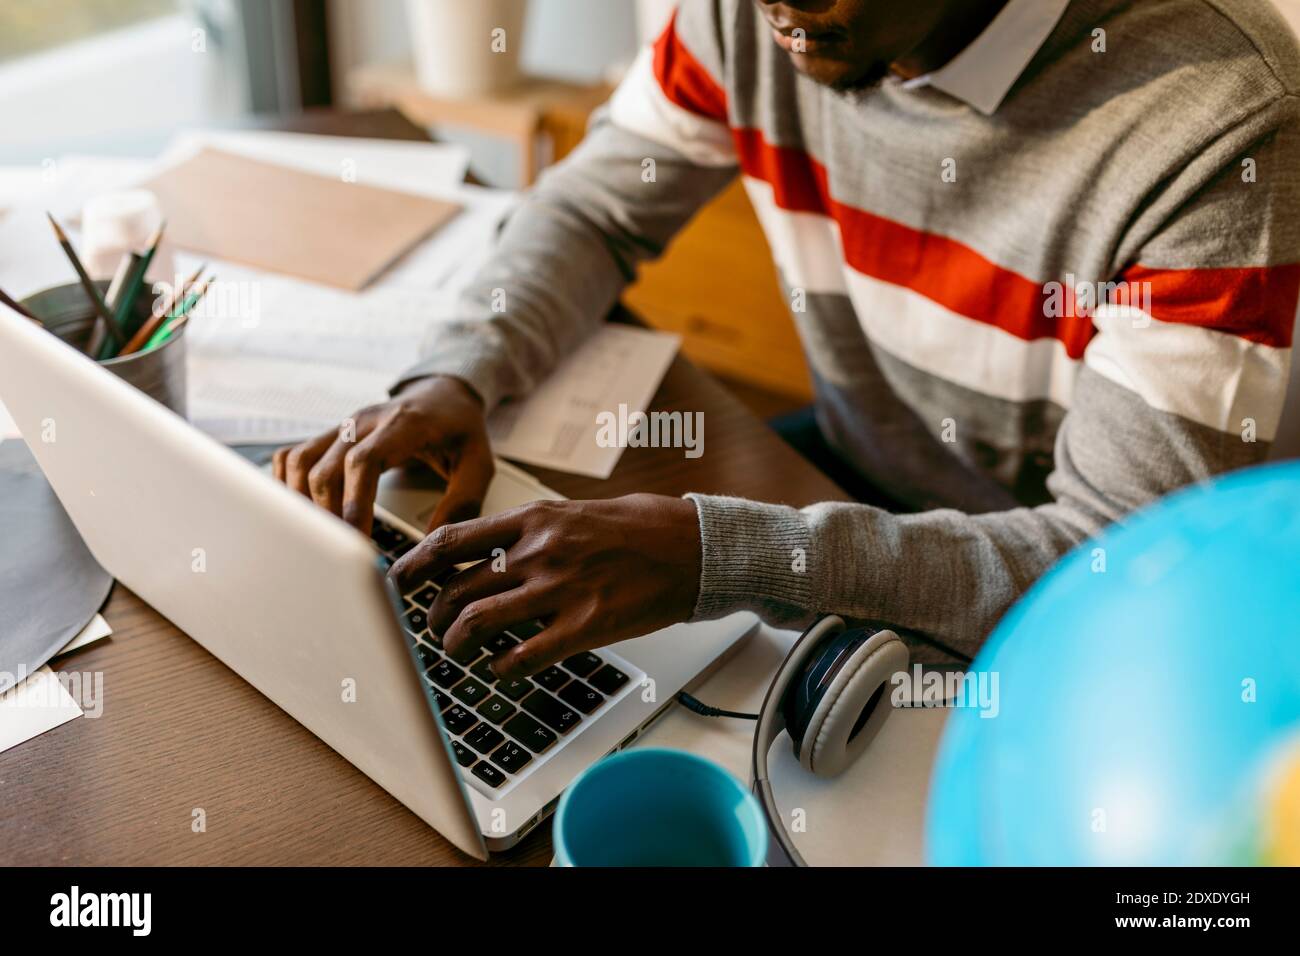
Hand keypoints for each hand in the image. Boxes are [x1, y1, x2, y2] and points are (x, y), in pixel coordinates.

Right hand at [272, 375, 492, 535]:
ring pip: (301, 462)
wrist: (444, 393)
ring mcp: (343, 427)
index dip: (354, 503)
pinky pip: (293, 456)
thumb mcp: (479, 464)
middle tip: (342, 552)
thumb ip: (462, 502)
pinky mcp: (331, 435)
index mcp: (403, 425)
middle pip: (325, 468)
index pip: (363, 462)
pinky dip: (288, 484)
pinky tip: (301, 511)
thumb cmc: (460, 429)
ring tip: (321, 537)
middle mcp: (365, 422)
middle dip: (328, 515)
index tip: (357, 540)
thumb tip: (433, 545)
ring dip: (303, 503)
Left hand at [389, 494, 701, 677]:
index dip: (413, 566)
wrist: (695, 546)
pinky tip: (500, 669)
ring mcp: (561, 589)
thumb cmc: (640, 527)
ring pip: (478, 622)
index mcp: (534, 520)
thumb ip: (529, 531)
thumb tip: (486, 553)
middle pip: (457, 588)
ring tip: (456, 652)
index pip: (450, 541)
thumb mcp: (575, 512)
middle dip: (433, 615)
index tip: (396, 582)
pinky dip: (501, 668)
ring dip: (456, 644)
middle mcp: (539, 552)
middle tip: (433, 627)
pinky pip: (524, 655)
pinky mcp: (586, 624)